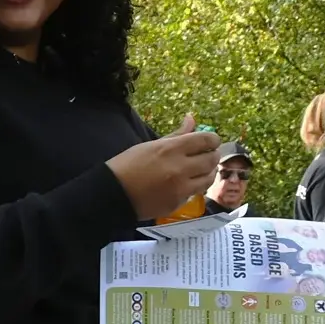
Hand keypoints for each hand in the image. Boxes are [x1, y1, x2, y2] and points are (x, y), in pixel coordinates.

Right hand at [106, 115, 221, 221]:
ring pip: (208, 179)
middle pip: (211, 159)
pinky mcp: (177, 204)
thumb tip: (191, 120)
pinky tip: (185, 184)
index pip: (206, 140)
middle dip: (212, 155)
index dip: (212, 139)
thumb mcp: (150, 146)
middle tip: (207, 155)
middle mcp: (180, 169)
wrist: (111, 194)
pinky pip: (194, 193)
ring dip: (208, 173)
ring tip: (201, 171)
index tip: (210, 141)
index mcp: (171, 149)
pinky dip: (193, 187)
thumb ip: (175, 135)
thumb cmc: (127, 165)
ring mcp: (180, 188)